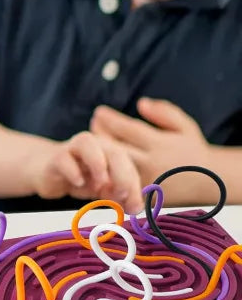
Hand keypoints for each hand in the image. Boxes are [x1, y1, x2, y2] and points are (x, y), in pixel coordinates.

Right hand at [27, 131, 144, 213]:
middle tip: (122, 195)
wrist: (49, 173)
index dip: (134, 185)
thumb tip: (135, 208)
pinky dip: (73, 171)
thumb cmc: (82, 179)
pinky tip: (78, 183)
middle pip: (114, 152)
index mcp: (111, 151)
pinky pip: (64, 159)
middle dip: (122, 174)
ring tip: (101, 185)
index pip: (129, 165)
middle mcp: (95, 145)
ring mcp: (73, 148)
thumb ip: (120, 196)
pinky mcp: (56, 157)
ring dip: (98, 164)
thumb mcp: (104, 190)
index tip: (134, 208)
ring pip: (87, 144)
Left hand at [90, 98, 208, 186]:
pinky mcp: (142, 196)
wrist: (207, 183)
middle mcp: (151, 164)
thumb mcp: (185, 126)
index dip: (110, 120)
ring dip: (99, 155)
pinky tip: (98, 164)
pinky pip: (118, 185)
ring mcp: (145, 181)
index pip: (128, 130)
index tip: (99, 112)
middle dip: (99, 136)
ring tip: (93, 143)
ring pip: (113, 168)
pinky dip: (106, 174)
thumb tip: (141, 103)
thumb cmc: (191, 150)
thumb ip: (164, 112)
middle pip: (116, 149)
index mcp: (160, 145)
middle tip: (92, 125)